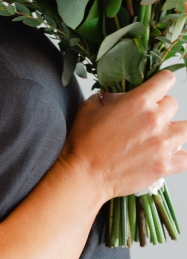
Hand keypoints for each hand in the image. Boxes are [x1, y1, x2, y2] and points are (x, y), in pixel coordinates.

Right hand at [62, 70, 186, 200]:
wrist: (82, 178)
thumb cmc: (81, 147)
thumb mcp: (87, 110)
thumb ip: (104, 98)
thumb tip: (112, 97)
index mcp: (138, 102)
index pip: (166, 80)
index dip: (160, 84)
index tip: (155, 92)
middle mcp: (154, 120)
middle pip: (173, 105)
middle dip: (161, 111)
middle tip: (146, 122)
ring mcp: (162, 144)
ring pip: (185, 129)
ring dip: (174, 132)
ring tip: (160, 139)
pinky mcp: (163, 165)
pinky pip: (185, 158)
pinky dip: (178, 157)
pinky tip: (166, 157)